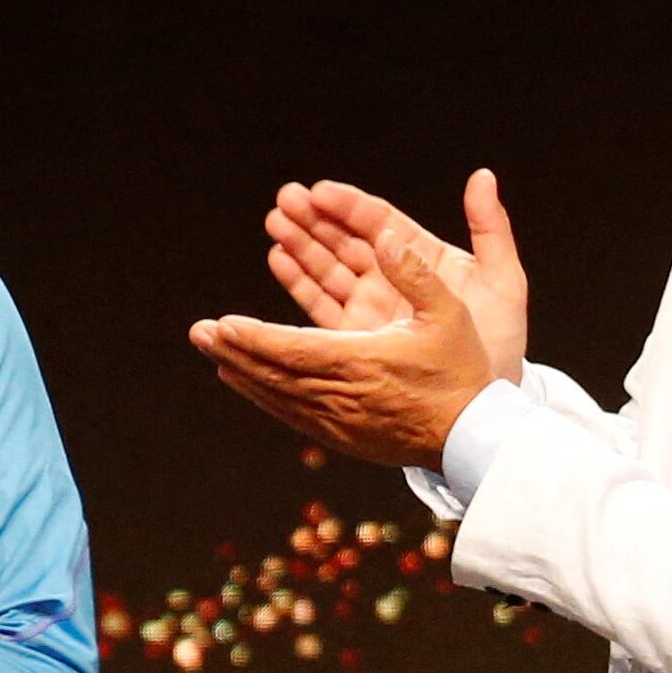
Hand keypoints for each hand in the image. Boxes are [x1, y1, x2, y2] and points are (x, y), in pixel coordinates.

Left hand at [190, 170, 528, 464]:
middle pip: (275, 374)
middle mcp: (343, 397)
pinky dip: (265, 396)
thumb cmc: (463, 371)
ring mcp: (339, 422)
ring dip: (243, 373)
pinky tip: (246, 382)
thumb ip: (416, 272)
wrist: (472, 438)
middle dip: (235, 352)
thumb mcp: (450, 313)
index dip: (256, 338)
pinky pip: (292, 414)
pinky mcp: (341, 437)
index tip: (222, 325)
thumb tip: (386, 234)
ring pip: (278, 397)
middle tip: (199, 333)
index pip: (295, 350)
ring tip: (213, 353)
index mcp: (364, 363)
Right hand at [259, 173, 529, 376]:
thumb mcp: (504, 281)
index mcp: (424, 260)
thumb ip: (492, 228)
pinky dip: (300, 283)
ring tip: (275, 223)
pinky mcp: (354, 338)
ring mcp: (371, 308)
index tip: (319, 192)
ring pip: (329, 268)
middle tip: (285, 199)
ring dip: (301, 244)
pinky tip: (279, 259)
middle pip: (347, 241)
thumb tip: (482, 177)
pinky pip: (321, 305)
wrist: (484, 407)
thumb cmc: (500, 342)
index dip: (349, 206)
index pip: (379, 223)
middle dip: (315, 219)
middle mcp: (393, 280)